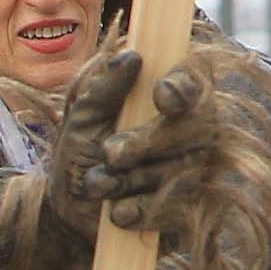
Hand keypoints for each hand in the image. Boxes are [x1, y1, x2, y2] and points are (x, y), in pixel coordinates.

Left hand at [49, 47, 230, 237]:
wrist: (72, 212)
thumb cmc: (81, 152)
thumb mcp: (82, 118)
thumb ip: (105, 88)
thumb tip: (130, 56)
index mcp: (168, 95)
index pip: (196, 78)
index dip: (186, 83)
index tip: (162, 95)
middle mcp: (192, 129)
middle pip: (198, 125)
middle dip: (150, 141)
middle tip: (111, 153)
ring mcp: (196, 169)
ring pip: (184, 169)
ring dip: (133, 179)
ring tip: (98, 185)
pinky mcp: (191, 209)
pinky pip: (180, 208)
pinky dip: (144, 210)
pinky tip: (118, 212)